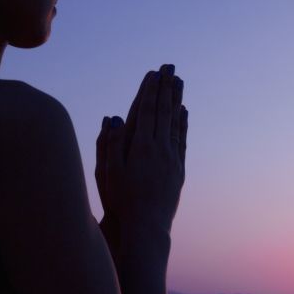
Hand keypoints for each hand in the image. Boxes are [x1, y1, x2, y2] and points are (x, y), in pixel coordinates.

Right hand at [95, 65, 187, 247]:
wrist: (146, 226)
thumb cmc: (121, 201)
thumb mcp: (109, 173)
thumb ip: (111, 144)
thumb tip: (113, 118)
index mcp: (141, 147)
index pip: (147, 111)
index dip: (150, 91)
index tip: (154, 73)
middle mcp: (160, 149)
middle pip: (164, 112)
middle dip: (166, 88)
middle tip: (170, 67)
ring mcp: (172, 158)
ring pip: (175, 122)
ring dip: (176, 100)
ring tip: (179, 82)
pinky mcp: (178, 169)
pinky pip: (181, 139)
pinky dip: (182, 123)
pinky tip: (184, 112)